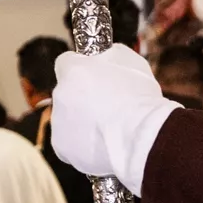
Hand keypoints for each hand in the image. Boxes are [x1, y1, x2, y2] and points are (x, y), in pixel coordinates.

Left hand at [50, 44, 177, 194]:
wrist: (144, 139)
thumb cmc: (141, 100)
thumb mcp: (131, 61)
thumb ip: (109, 55)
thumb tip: (102, 56)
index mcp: (73, 70)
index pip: (66, 62)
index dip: (80, 68)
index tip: (92, 76)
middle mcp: (60, 95)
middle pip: (67, 93)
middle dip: (82, 97)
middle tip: (107, 107)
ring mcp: (59, 123)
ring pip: (68, 119)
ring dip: (82, 122)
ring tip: (110, 129)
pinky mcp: (62, 148)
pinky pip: (70, 144)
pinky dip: (83, 145)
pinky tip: (104, 144)